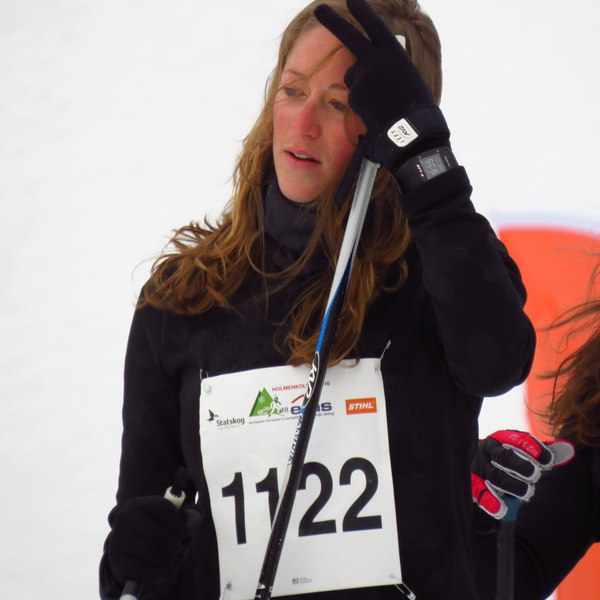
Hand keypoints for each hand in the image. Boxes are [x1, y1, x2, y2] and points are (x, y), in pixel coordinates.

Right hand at [107, 496, 186, 584]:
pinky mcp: (116, 560)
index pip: (164, 509)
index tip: (183, 532)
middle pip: (159, 532)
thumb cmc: (155, 530)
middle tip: (180, 549)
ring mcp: (117, 539)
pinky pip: (144, 570)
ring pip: (152, 552)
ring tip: (173, 559)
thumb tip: (196, 516)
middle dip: (174, 543)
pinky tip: (162, 570)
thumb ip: (186, 516)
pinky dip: (157, 572)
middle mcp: (123, 518)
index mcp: (137, 503)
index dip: (179, 522)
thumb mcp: (170, 519)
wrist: (129, 550)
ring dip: (168, 559)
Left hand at [314, 0, 449, 171]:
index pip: (374, 25)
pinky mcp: (355, 93)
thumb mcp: (406, 74)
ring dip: (359, 85)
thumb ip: (388, 64)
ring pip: (351, 75)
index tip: (352, 0)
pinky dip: (360, 102)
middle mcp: (376, 58)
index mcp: (393, 51)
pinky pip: (352, 94)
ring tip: (378, 100)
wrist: (410, 128)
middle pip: (350, 36)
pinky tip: (374, 109)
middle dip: (333, 21)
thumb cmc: (413, 104)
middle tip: (319, 9)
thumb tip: (375, 64)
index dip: (363, 11)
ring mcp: (364, 75)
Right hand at [471, 429, 574, 518]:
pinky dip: (490, 501)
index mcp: (502, 439)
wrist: (477, 473)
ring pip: (496, 476)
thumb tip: (568, 449)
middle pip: (505, 458)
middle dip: (521, 466)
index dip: (534, 450)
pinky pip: (480, 493)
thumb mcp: (522, 453)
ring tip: (527, 492)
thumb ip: (543, 453)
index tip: (548, 462)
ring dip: (512, 485)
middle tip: (536, 475)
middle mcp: (488, 451)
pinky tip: (501, 509)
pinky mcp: (472, 485)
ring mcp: (479, 468)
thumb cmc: (507, 463)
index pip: (518, 440)